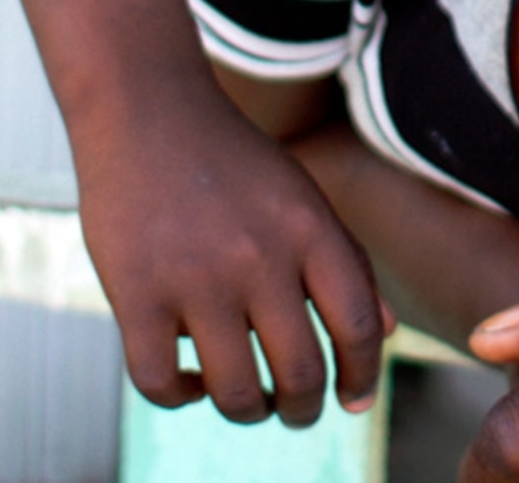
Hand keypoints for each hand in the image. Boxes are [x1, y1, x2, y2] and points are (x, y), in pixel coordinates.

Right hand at [73, 82, 389, 425]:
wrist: (144, 107)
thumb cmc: (231, 160)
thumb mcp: (301, 196)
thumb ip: (346, 261)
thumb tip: (383, 335)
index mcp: (308, 228)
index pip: (358, 326)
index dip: (363, 377)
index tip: (353, 400)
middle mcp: (258, 255)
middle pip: (301, 372)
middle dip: (304, 409)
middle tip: (295, 409)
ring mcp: (194, 277)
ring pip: (237, 392)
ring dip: (250, 411)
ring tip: (248, 400)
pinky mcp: (135, 291)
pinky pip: (160, 382)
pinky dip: (180, 396)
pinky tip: (189, 379)